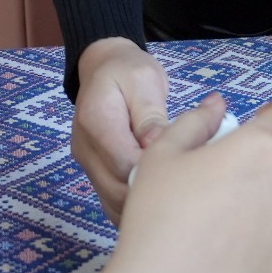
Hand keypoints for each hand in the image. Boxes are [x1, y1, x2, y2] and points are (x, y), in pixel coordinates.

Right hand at [72, 37, 170, 219]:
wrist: (104, 68)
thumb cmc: (128, 70)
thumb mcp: (144, 80)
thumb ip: (150, 114)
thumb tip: (158, 145)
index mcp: (96, 121)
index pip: (123, 162)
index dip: (153, 172)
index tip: (183, 166)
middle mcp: (85, 148)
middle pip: (116, 189)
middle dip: (152, 192)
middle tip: (186, 183)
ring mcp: (87, 163)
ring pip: (113, 201)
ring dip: (144, 203)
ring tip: (175, 191)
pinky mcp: (94, 172)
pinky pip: (112, 201)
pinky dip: (135, 205)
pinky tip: (158, 197)